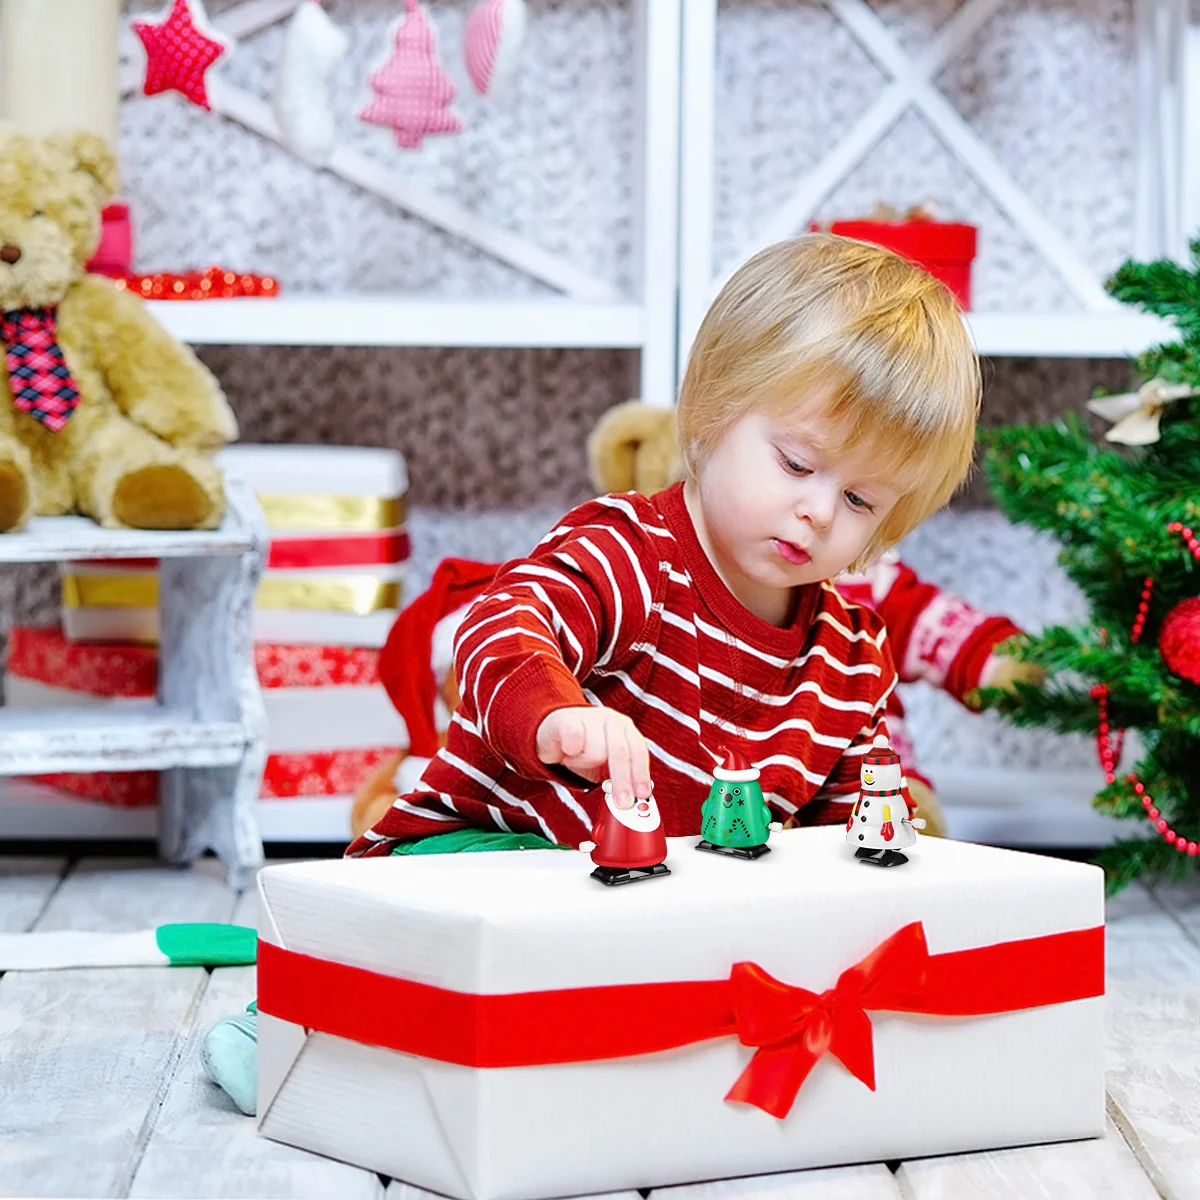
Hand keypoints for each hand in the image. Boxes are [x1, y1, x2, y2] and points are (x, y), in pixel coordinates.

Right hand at [536, 706, 651, 808]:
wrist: (553, 733)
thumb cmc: (583, 750)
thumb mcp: (606, 764)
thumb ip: (621, 777)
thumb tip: (634, 799)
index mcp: (627, 730)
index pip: (639, 752)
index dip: (641, 774)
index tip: (641, 794)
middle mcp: (612, 721)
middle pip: (621, 753)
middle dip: (622, 781)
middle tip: (621, 802)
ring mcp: (592, 717)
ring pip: (595, 753)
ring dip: (585, 764)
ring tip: (578, 759)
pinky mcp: (569, 719)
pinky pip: (574, 741)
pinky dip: (570, 752)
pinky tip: (568, 750)